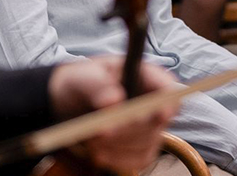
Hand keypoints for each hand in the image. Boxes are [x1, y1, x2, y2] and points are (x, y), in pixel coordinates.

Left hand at [47, 57, 177, 172]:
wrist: (68, 103)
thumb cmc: (81, 82)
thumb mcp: (82, 76)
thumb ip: (97, 84)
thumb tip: (114, 100)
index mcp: (144, 75)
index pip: (167, 89)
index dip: (168, 103)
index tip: (160, 115)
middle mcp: (151, 102)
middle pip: (157, 121)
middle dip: (128, 129)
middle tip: (101, 131)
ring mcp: (148, 127)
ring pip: (147, 144)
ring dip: (118, 146)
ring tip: (91, 138)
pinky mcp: (139, 147)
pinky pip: (138, 160)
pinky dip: (117, 159)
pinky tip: (98, 152)